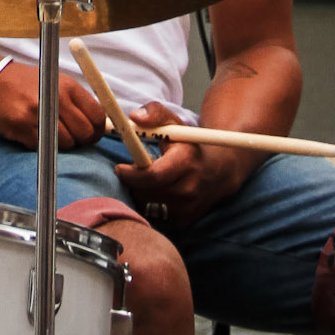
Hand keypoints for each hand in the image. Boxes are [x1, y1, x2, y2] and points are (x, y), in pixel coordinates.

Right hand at [0, 62, 104, 149]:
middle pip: (85, 133)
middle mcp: (54, 98)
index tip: (91, 134)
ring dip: (60, 144)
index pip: (97, 116)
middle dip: (81, 140)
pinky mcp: (23, 127)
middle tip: (71, 137)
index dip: (97, 130)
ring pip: (66, 144)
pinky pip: (44, 148)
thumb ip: (78, 103)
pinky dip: (42, 146)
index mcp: (66, 86)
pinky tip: (33, 132)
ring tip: (48, 132)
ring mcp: (38, 113)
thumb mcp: (55, 82)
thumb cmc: (27, 84)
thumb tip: (103, 127)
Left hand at [116, 102, 250, 228]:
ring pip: (147, 204)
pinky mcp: (184, 221)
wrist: (216, 172)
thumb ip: (154, 113)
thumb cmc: (187, 144)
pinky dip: (149, 204)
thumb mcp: (173, 122)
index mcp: (185, 162)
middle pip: (147, 192)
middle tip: (128, 172)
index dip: (132, 174)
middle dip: (132, 182)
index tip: (119, 168)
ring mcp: (188, 208)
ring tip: (144, 179)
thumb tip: (135, 117)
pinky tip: (154, 192)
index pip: (153, 175)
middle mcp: (189, 188)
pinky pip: (155, 215)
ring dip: (139, 192)